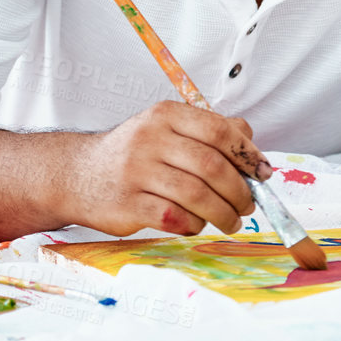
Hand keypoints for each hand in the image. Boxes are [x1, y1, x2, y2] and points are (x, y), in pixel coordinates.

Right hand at [58, 102, 270, 236]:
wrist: (76, 175)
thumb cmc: (134, 154)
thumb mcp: (167, 129)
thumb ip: (210, 131)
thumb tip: (252, 146)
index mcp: (166, 116)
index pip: (220, 131)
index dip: (248, 155)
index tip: (263, 174)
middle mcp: (150, 139)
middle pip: (212, 166)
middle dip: (240, 190)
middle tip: (249, 205)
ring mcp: (136, 172)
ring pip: (197, 195)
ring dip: (222, 213)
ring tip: (231, 221)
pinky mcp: (127, 205)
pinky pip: (175, 218)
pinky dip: (194, 224)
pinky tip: (198, 224)